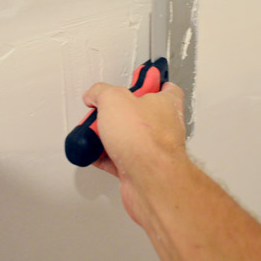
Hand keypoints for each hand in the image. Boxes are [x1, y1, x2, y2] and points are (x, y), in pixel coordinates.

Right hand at [82, 81, 186, 223]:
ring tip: (96, 133)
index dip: (151, 84)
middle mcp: (163, 127)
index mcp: (166, 104)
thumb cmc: (145, 139)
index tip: (136, 81)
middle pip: (139, 114)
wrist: (148, 179)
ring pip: (128, 138)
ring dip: (109, 137)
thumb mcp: (114, 99)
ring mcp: (153, 150)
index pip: (167, 89)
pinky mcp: (141, 169)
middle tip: (104, 112)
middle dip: (118, 113)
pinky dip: (105, 158)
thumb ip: (101, 92)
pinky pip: (119, 160)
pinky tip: (93, 154)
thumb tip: (93, 94)